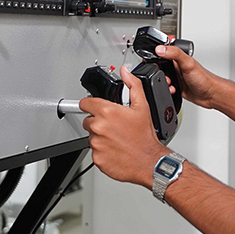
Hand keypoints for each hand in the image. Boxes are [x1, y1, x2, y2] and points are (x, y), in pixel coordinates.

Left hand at [81, 64, 169, 187]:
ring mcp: (96, 143)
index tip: (94, 106)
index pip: (86, 103)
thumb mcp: (142, 107)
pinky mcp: (96, 158)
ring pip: (92, 136)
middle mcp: (99, 127)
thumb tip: (125, 72)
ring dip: (100, 136)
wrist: (148, 162)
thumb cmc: (145, 137)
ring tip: (116, 138)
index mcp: (107, 112)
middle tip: (113, 125)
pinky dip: (102, 150)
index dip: (90, 103)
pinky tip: (115, 148)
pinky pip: (95, 151)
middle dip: (98, 121)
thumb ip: (132, 86)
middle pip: (88, 120)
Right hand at [157, 44, 222, 109]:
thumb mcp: (188, 63)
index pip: (163, 51)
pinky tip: (173, 90)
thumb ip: (174, 53)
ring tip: (170, 83)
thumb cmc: (204, 77)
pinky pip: (166, 87)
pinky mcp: (177, 86)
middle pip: (159, 65)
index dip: (156, 54)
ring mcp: (177, 76)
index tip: (151, 59)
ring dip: (163, 82)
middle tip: (165, 75)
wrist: (210, 94)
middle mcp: (177, 65)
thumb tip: (160, 49)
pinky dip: (167, 89)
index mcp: (178, 56)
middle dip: (158, 72)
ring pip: (162, 77)